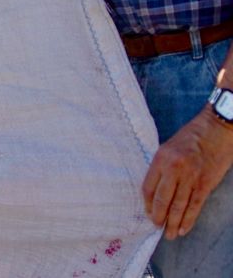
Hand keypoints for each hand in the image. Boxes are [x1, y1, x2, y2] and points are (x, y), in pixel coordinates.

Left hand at [142, 109, 232, 238]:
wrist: (216, 130)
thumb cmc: (190, 137)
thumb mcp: (167, 148)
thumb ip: (161, 167)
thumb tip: (154, 189)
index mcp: (161, 159)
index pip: (149, 187)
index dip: (147, 203)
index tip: (148, 212)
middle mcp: (174, 169)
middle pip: (162, 200)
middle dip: (158, 216)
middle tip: (157, 227)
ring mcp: (191, 177)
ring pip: (179, 206)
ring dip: (173, 222)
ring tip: (170, 234)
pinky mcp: (205, 184)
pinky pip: (195, 205)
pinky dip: (189, 219)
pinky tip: (184, 228)